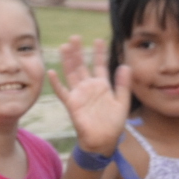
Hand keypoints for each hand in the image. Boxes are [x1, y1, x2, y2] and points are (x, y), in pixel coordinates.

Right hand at [51, 38, 131, 154]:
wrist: (103, 141)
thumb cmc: (113, 124)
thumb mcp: (122, 102)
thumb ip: (123, 84)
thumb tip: (126, 65)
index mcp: (102, 85)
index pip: (99, 65)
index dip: (98, 52)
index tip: (99, 39)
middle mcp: (89, 87)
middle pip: (81, 65)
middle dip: (78, 52)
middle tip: (75, 37)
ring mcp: (79, 94)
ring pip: (71, 74)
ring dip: (67, 61)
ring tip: (64, 47)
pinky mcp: (72, 104)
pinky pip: (62, 92)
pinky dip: (56, 83)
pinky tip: (52, 72)